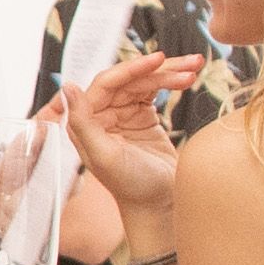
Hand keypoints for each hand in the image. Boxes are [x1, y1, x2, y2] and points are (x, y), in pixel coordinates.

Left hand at [56, 51, 186, 217]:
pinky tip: (188, 76)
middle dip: (158, 69)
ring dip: (169, 72)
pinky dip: (172, 82)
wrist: (159, 205)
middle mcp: (102, 115)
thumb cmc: (131, 187)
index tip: (159, 60)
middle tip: (188, 64)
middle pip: (129, 79)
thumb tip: (68, 86)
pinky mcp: (142, 117)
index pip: (107, 83)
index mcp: (86, 122)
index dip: (132, 68)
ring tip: (194, 66)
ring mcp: (123, 114)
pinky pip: (155, 90)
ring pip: (144, 81)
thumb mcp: (105, 157)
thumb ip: (83, 123)